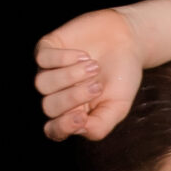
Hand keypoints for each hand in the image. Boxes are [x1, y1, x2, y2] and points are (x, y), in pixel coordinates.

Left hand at [33, 7, 142, 142]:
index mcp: (72, 114)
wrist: (127, 40)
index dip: (63, 127)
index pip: (54, 130)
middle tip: (98, 86)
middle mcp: (57, 95)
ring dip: (70, 76)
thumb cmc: (121, 76)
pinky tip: (83, 54)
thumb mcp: (118, 107)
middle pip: (49, 107)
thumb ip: (100, 126)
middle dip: (74, 97)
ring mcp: (49, 72)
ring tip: (94, 67)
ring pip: (42, 84)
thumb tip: (79, 130)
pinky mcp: (47, 49)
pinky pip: (42, 59)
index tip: (82, 117)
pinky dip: (63, 58)